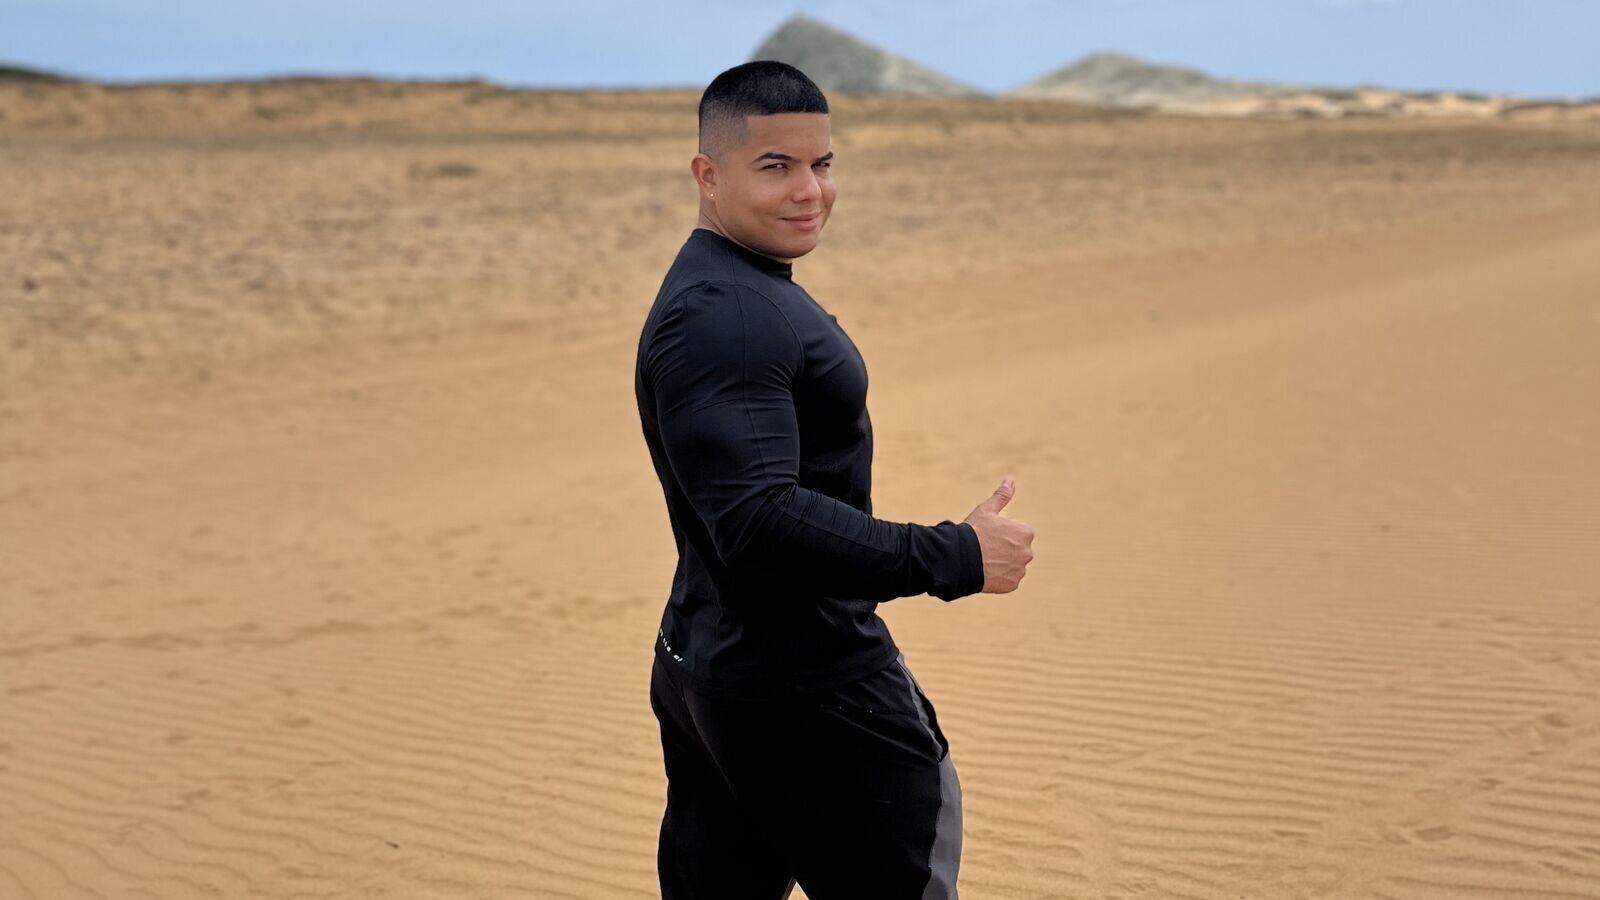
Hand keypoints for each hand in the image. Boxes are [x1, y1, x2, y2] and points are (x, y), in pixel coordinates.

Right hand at [963, 477, 1034, 592]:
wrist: (960, 559)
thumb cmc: (973, 531)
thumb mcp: (986, 510)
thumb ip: (1001, 496)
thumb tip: (1010, 480)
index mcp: (1025, 532)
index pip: (1018, 532)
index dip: (1002, 533)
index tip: (990, 535)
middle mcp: (1027, 552)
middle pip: (1017, 550)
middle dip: (1005, 549)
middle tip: (986, 549)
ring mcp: (1020, 570)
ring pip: (1013, 565)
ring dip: (1003, 564)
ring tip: (984, 561)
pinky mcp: (1012, 585)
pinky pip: (1008, 580)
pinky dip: (999, 577)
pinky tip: (986, 572)